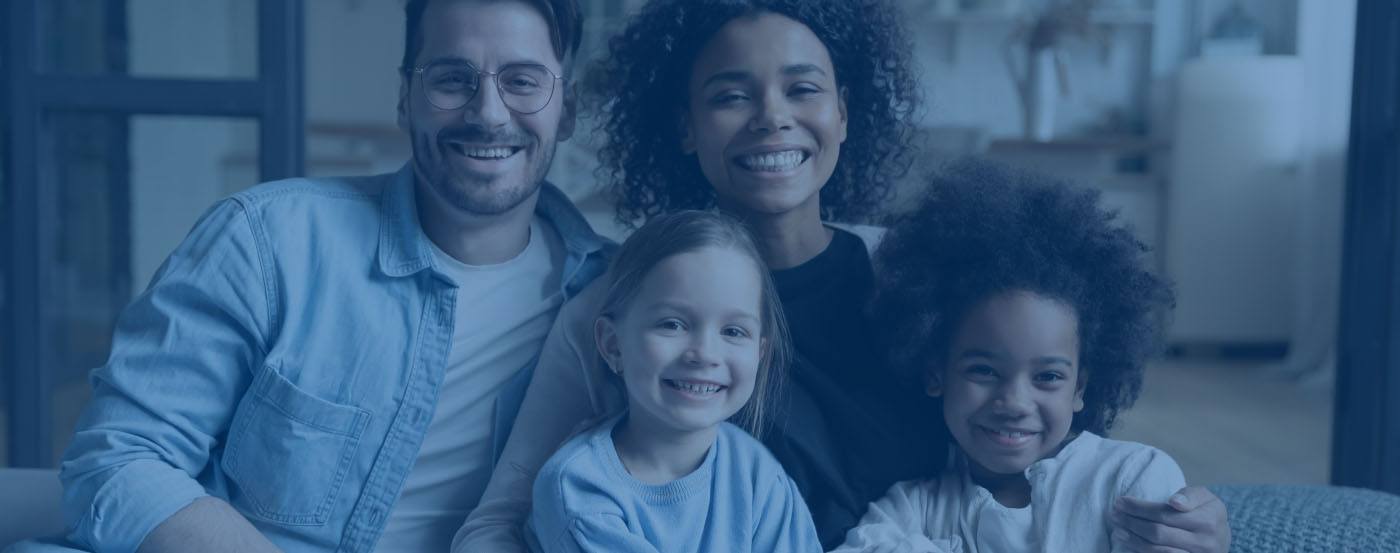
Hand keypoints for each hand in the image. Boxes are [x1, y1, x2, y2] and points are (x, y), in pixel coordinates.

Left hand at [1109, 486, 1230, 552]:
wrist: (1221, 540)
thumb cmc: (1206, 513)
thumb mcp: (1204, 497)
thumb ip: (1190, 495)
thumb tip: (1174, 502)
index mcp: (1209, 520)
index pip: (1165, 514)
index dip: (1139, 509)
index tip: (1120, 502)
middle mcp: (1205, 542)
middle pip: (1158, 533)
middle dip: (1132, 523)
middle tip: (1113, 515)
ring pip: (1158, 551)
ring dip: (1134, 541)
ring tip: (1117, 531)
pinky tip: (1130, 546)